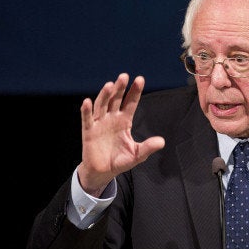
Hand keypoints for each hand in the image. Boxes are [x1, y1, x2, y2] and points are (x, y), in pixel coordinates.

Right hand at [77, 73, 164, 196]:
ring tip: (110, 85)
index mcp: (124, 121)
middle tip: (124, 76)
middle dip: (120, 88)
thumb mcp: (137, 154)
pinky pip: (87, 119)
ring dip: (105, 95)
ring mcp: (99, 124)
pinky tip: (87, 101)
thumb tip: (162, 142)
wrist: (103, 172)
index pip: (130, 103)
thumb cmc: (120, 160)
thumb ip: (148, 147)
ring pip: (102, 105)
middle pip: (116, 100)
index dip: (135, 92)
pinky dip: (86, 110)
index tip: (140, 79)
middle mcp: (112, 119)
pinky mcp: (89, 132)